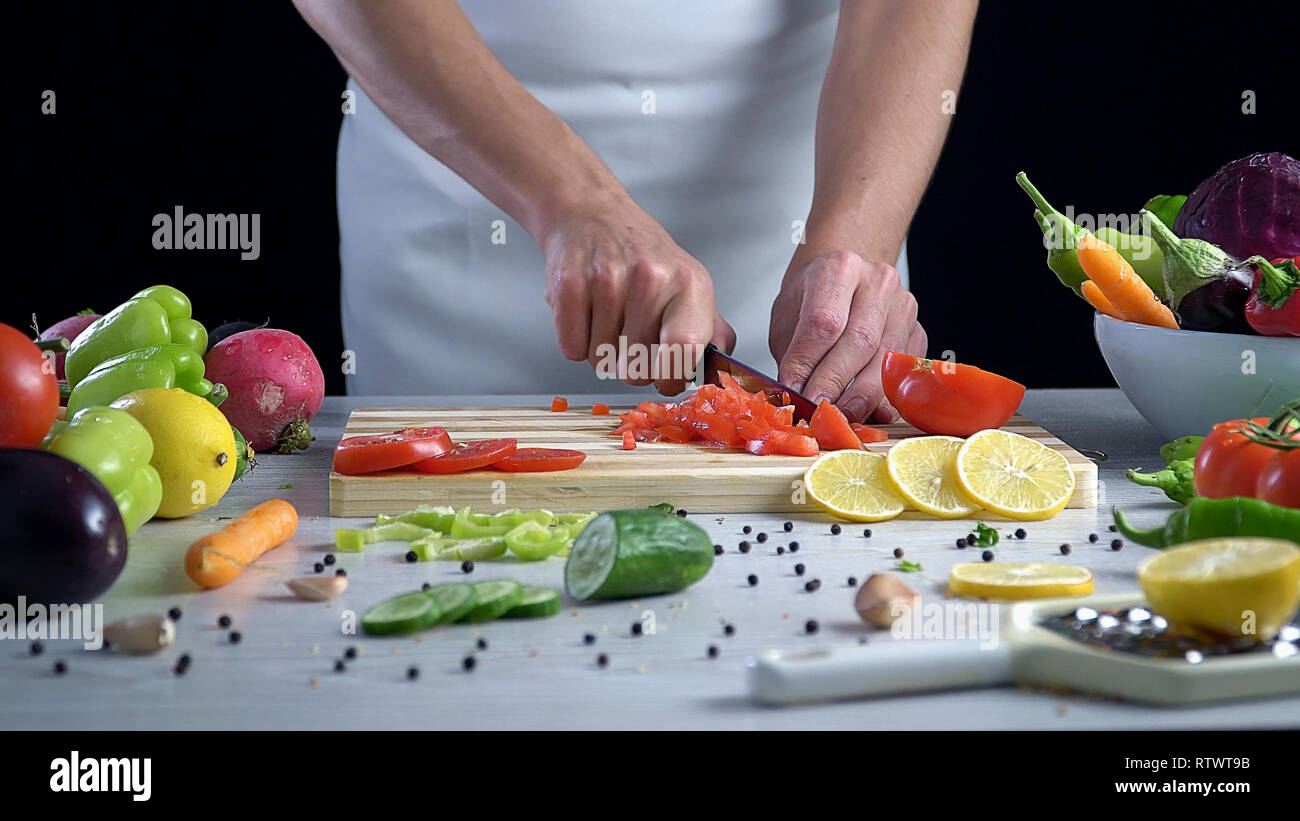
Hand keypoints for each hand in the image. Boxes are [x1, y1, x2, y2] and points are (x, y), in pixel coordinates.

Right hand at [540, 193, 735, 394]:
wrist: (594, 215)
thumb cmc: (642, 255)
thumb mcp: (688, 283)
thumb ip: (709, 329)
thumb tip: (721, 370)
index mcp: (688, 283)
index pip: (683, 350)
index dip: (671, 378)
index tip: (665, 379)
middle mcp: (650, 278)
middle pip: (636, 369)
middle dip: (631, 365)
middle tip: (630, 335)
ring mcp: (607, 280)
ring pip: (601, 360)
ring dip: (602, 350)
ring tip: (608, 316)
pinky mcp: (568, 285)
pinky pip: (571, 348)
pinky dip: (575, 341)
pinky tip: (587, 313)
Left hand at [769, 250, 925, 421]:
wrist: (844, 280)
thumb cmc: (812, 298)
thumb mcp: (788, 317)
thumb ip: (793, 353)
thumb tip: (797, 395)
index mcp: (839, 268)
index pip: (824, 321)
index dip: (808, 361)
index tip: (795, 389)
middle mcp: (877, 281)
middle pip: (860, 340)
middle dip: (836, 382)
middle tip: (818, 409)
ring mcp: (903, 306)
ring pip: (886, 358)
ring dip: (862, 395)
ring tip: (840, 415)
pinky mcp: (918, 331)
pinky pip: (903, 370)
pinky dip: (885, 396)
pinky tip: (869, 411)